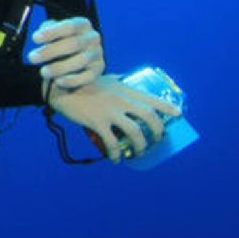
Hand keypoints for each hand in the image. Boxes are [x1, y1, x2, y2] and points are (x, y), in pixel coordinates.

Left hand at [29, 17, 103, 89]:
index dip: (51, 32)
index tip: (34, 39)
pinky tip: (58, 81)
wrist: (74, 65)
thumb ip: (47, 31)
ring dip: (59, 67)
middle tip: (32, 58)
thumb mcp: (53, 35)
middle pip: (74, 44)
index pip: (69, 26)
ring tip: (43, 72)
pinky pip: (87, 77)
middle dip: (50, 51)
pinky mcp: (97, 71)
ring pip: (80, 61)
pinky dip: (72, 80)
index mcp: (82, 25)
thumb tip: (41, 33)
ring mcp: (97, 54)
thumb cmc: (59, 45)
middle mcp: (92, 38)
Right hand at [47, 75, 182, 161]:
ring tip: (138, 153)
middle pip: (149, 117)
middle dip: (157, 132)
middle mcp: (121, 100)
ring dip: (141, 146)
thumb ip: (116, 80)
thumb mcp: (104, 77)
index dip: (167, 107)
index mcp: (124, 89)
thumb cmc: (80, 82)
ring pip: (135, 132)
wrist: (59, 88)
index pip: (152, 98)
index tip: (178, 114)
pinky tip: (115, 159)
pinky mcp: (97, 122)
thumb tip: (123, 78)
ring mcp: (110, 111)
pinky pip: (111, 142)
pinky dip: (116, 154)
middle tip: (157, 141)